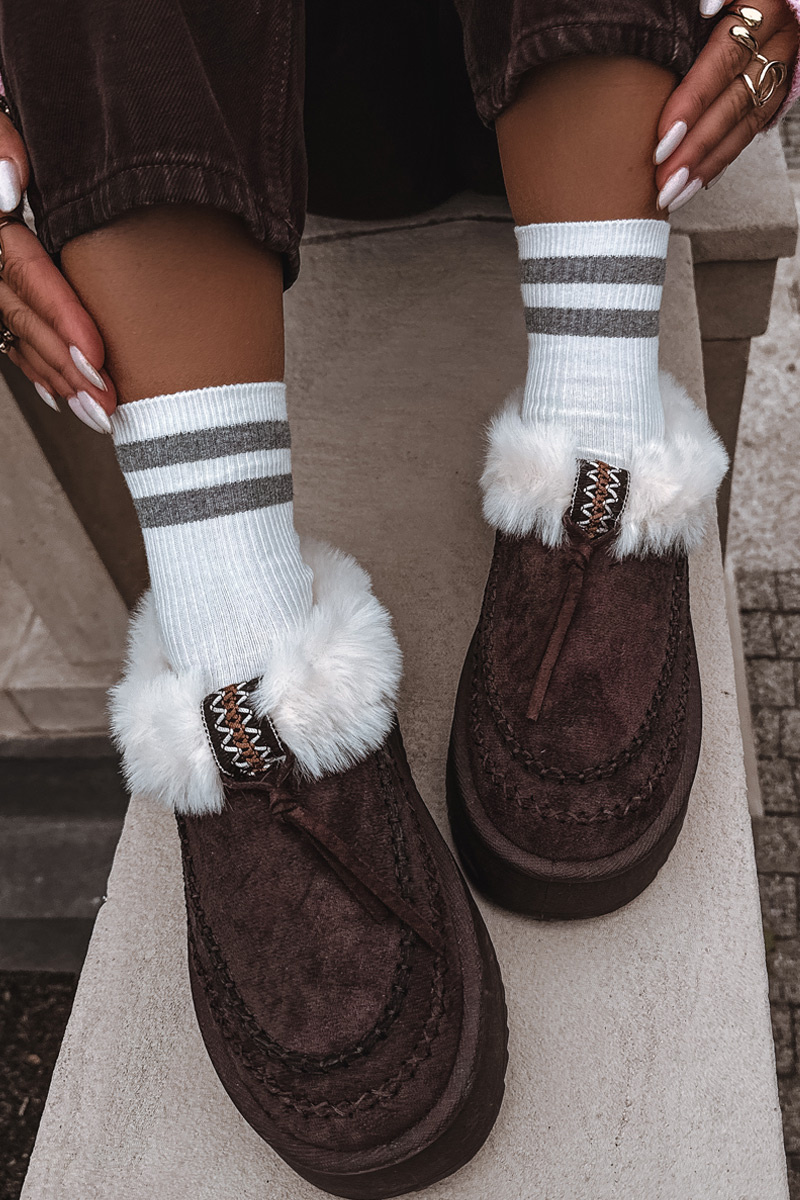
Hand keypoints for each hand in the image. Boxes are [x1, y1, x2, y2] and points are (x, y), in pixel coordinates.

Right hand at [0, 103, 116, 430]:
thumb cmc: (8, 105)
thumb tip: (10, 188)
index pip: (18, 268)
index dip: (57, 313)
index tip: (97, 353)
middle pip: (15, 310)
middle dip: (63, 362)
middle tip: (109, 403)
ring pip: (11, 328)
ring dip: (54, 374)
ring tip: (99, 413)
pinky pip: (6, 327)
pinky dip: (35, 362)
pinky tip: (65, 393)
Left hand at [653, 0, 797, 210]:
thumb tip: (704, 8)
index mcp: (761, 5)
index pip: (723, 61)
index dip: (692, 102)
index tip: (661, 139)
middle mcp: (778, 38)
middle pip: (734, 100)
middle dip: (696, 146)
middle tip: (664, 181)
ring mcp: (781, 66)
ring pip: (745, 122)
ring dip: (707, 163)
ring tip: (674, 193)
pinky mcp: (778, 88)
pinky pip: (751, 128)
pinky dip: (721, 157)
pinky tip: (697, 182)